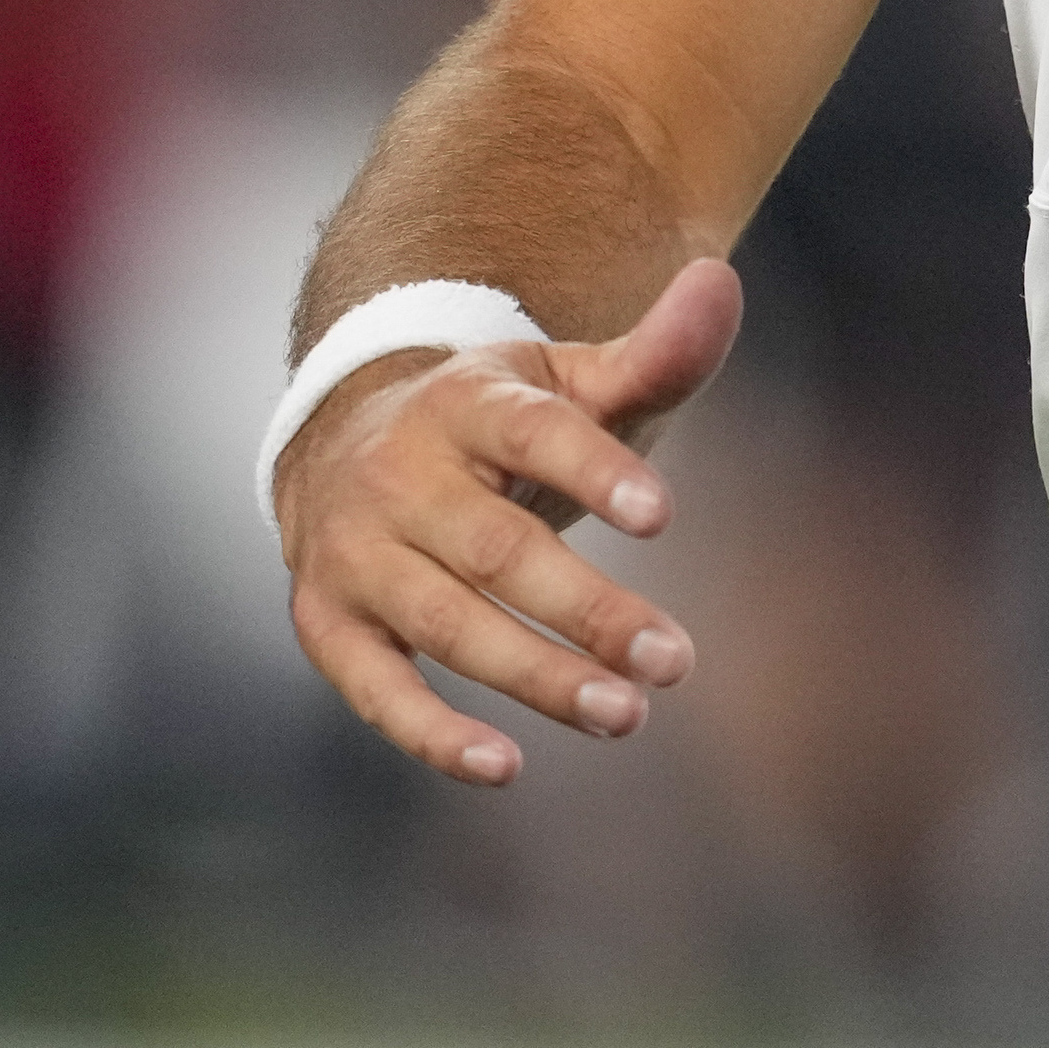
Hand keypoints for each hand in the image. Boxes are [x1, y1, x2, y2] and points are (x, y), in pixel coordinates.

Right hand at [272, 256, 742, 783]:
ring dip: (536, 676)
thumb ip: (651, 354)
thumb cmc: (493, 421)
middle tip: (674, 659)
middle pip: (497, 548)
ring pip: (446, 623)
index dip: (596, 471)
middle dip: (588, 610)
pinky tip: (505, 766)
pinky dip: (431, 734)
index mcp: (463, 401)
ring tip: (627, 714)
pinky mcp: (328, 622)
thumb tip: (720, 282)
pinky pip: (376, 688)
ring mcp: (354, 552)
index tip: (664, 517)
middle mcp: (398, 475)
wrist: (344, 439)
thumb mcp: (563, 381)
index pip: (534, 433)